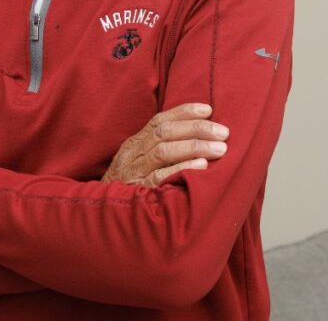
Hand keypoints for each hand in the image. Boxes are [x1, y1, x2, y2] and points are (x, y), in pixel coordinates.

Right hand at [102, 103, 227, 186]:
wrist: (103, 217)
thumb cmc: (129, 189)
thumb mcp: (138, 165)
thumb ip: (159, 151)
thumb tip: (197, 138)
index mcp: (134, 145)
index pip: (159, 121)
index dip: (184, 112)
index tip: (209, 109)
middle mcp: (132, 155)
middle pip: (164, 133)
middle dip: (196, 129)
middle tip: (223, 132)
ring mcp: (133, 173)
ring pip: (163, 152)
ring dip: (194, 147)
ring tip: (220, 149)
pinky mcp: (137, 192)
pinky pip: (159, 177)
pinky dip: (181, 169)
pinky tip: (202, 166)